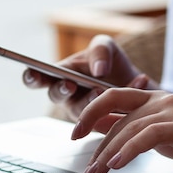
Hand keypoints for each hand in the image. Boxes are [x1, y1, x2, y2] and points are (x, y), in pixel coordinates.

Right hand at [23, 34, 155, 119]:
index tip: (34, 74)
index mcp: (60, 75)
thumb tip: (98, 70)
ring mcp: (83, 113)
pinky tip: (141, 80)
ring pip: (80, 111)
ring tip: (103, 89)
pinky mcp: (102, 124)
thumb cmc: (111, 64)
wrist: (136, 82)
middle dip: (61, 90)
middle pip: (55, 96)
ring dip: (91, 99)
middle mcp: (68, 96)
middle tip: (70, 85)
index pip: (37, 78)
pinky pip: (110, 115)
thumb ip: (100, 50)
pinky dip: (127, 95)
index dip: (32, 77)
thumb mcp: (106, 47)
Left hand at [70, 88, 172, 172]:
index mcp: (154, 98)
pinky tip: (116, 165)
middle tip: (84, 170)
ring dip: (107, 155)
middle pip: (114, 112)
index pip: (112, 96)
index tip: (74, 134)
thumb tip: (105, 135)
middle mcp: (161, 99)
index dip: (89, 113)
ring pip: (128, 128)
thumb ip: (137, 131)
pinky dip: (128, 150)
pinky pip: (147, 136)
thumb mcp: (162, 136)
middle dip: (94, 144)